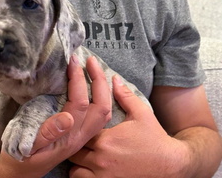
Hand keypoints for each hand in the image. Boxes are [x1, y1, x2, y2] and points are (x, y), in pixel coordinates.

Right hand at [0, 55, 111, 177]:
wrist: (19, 171)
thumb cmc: (19, 157)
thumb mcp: (27, 147)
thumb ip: (47, 134)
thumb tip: (67, 117)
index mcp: (69, 138)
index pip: (80, 103)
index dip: (78, 80)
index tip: (72, 62)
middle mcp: (80, 137)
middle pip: (101, 107)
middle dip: (98, 80)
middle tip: (90, 60)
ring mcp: (81, 136)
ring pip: (103, 112)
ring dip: (102, 89)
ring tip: (93, 69)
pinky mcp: (78, 134)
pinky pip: (97, 115)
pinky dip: (99, 97)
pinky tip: (92, 86)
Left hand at [69, 75, 188, 177]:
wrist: (171, 165)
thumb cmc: (155, 139)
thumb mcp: (141, 114)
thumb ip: (125, 96)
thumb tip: (114, 77)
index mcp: (106, 139)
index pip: (79, 130)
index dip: (78, 128)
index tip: (80, 125)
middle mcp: (101, 159)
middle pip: (73, 150)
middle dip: (74, 144)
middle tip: (80, 138)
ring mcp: (103, 176)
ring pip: (74, 170)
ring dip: (76, 162)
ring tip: (83, 155)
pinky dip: (82, 176)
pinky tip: (89, 168)